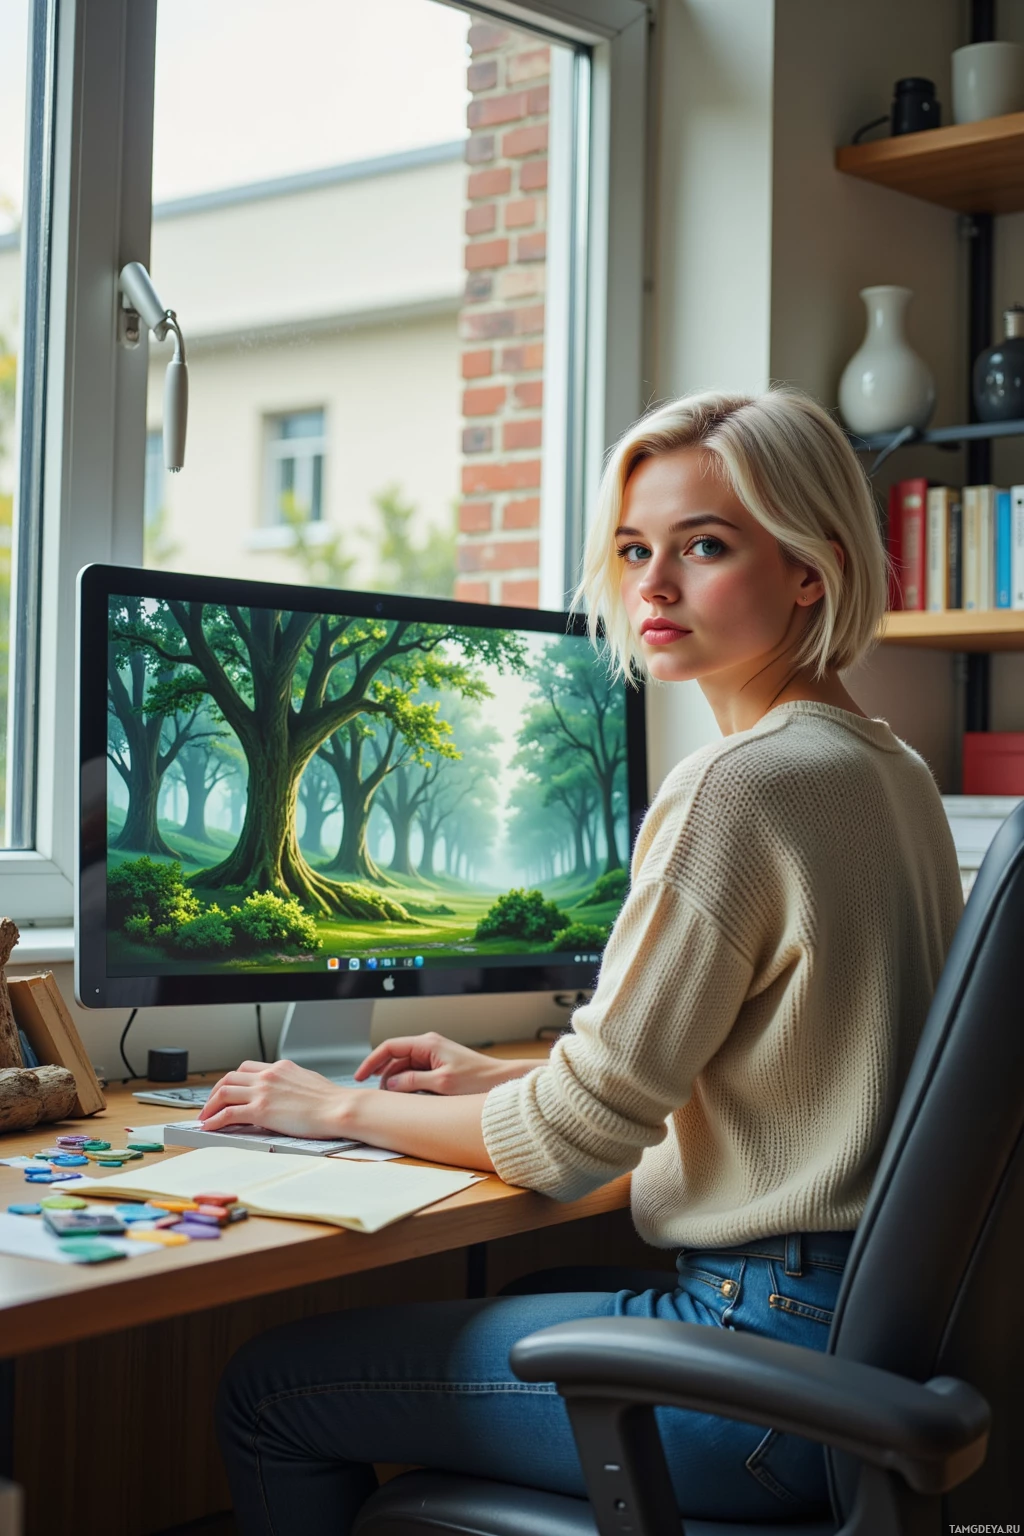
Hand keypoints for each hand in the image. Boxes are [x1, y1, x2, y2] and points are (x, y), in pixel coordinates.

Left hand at [198, 1058, 350, 1139]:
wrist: (338, 1108)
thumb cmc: (331, 1100)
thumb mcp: (308, 1081)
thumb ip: (291, 1084)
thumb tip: (285, 1094)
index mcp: (281, 1067)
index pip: (247, 1068)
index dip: (234, 1080)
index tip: (228, 1090)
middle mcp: (268, 1075)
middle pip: (230, 1077)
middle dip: (216, 1091)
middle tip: (211, 1104)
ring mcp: (263, 1091)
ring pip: (224, 1092)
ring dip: (210, 1105)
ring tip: (204, 1117)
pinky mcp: (260, 1110)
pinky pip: (228, 1113)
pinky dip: (214, 1120)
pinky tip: (209, 1126)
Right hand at [354, 1033, 525, 1095]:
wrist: (499, 1081)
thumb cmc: (477, 1079)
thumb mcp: (442, 1083)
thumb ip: (413, 1082)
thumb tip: (390, 1084)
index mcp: (427, 1044)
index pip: (389, 1047)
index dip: (371, 1061)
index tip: (360, 1076)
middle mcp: (428, 1046)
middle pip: (394, 1058)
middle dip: (383, 1075)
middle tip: (377, 1095)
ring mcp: (433, 1057)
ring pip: (403, 1068)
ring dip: (395, 1082)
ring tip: (391, 1100)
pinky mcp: (438, 1067)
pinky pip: (414, 1074)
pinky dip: (406, 1085)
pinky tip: (405, 1098)